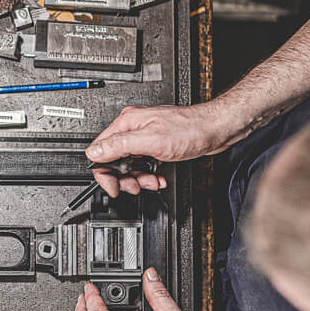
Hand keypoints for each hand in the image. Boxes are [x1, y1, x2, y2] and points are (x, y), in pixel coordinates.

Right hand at [86, 101, 243, 195]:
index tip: (113, 187)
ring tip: (153, 181)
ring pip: (130, 165)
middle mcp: (133, 128)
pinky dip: (150, 175)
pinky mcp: (155, 145)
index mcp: (127, 123)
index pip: (100, 150)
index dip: (105, 172)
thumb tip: (94, 152)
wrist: (215, 129)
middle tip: (136, 186)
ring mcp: (144, 137)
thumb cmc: (190, 129)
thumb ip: (119, 146)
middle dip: (125, 178)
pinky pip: (143, 164)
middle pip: (114, 160)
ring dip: (139, 178)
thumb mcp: (151, 141)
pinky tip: (159, 177)